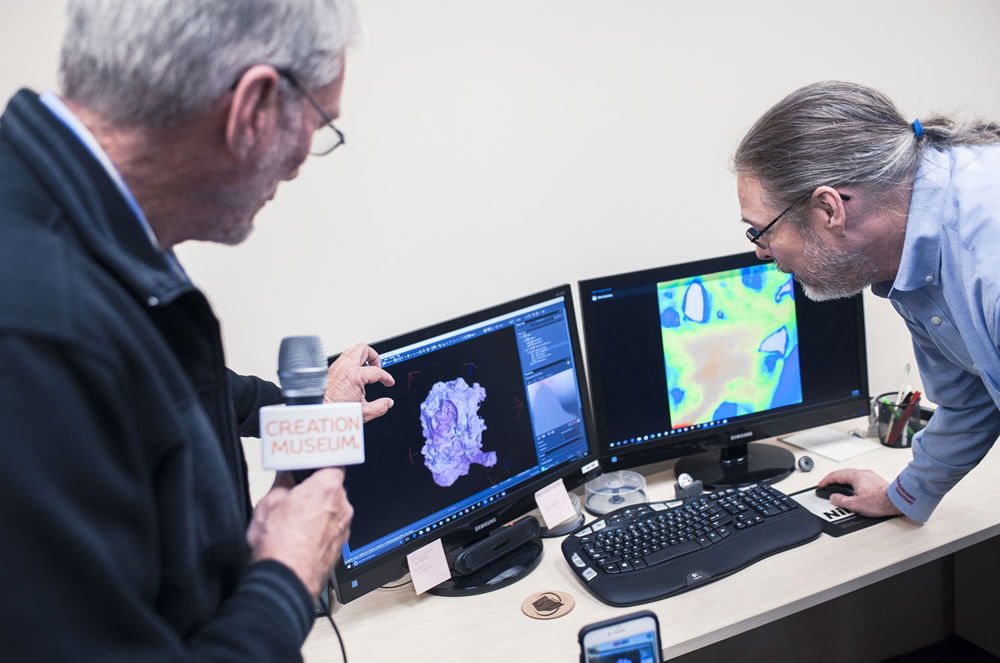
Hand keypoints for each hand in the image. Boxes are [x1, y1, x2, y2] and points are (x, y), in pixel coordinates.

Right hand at [247, 468, 353, 597]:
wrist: (286, 580)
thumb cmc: (279, 544)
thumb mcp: (268, 502)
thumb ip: (282, 482)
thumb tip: (285, 474)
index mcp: (327, 487)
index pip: (334, 463)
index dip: (321, 465)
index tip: (311, 466)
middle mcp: (342, 506)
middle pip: (333, 488)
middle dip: (317, 490)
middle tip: (295, 495)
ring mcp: (344, 528)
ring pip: (334, 511)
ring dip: (319, 512)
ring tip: (294, 521)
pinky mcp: (340, 547)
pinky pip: (332, 530)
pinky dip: (321, 531)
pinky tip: (301, 537)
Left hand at [325, 343, 394, 421]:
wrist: (318, 410)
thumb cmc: (336, 410)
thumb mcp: (363, 412)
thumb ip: (380, 407)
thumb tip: (388, 403)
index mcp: (355, 376)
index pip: (377, 371)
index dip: (386, 377)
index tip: (388, 382)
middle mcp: (345, 367)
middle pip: (364, 349)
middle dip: (374, 356)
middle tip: (378, 367)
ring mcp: (337, 366)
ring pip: (352, 350)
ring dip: (362, 356)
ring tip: (367, 367)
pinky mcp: (331, 369)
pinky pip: (344, 357)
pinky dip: (352, 361)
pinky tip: (355, 371)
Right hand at [818, 468, 901, 517]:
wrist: (897, 502)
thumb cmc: (880, 502)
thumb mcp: (855, 504)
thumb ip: (841, 500)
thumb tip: (833, 498)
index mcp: (855, 476)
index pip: (836, 475)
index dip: (826, 480)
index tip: (821, 485)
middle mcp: (863, 473)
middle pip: (843, 473)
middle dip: (833, 479)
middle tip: (827, 485)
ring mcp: (870, 476)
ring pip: (851, 475)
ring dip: (843, 480)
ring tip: (838, 487)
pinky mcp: (875, 480)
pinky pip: (859, 478)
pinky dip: (851, 482)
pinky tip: (853, 489)